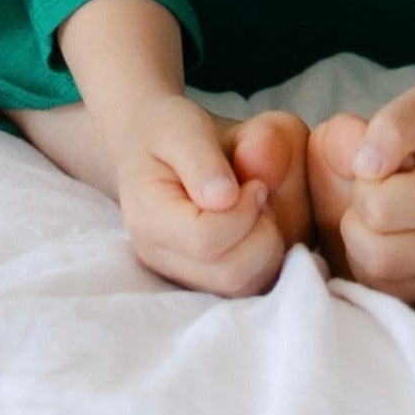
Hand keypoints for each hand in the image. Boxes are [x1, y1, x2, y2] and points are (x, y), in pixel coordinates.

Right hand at [111, 95, 311, 297]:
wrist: (149, 145)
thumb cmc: (166, 132)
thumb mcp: (180, 127)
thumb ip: (201, 159)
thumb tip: (225, 198)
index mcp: (148, 219)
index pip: (205, 240)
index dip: (243, 212)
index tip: (254, 182)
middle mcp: (161, 258)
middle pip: (228, 273)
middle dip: (260, 232)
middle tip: (259, 193)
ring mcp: (181, 275)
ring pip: (241, 286)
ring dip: (265, 246)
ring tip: (257, 208)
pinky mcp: (203, 281)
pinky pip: (246, 287)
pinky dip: (264, 258)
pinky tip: (256, 224)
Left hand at [305, 84, 414, 304]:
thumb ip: (391, 127)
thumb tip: (363, 166)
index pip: (377, 209)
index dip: (365, 181)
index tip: (383, 162)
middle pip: (374, 254)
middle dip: (360, 216)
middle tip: (380, 188)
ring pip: (375, 278)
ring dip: (363, 240)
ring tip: (386, 208)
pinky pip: (385, 291)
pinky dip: (372, 262)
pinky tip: (387, 231)